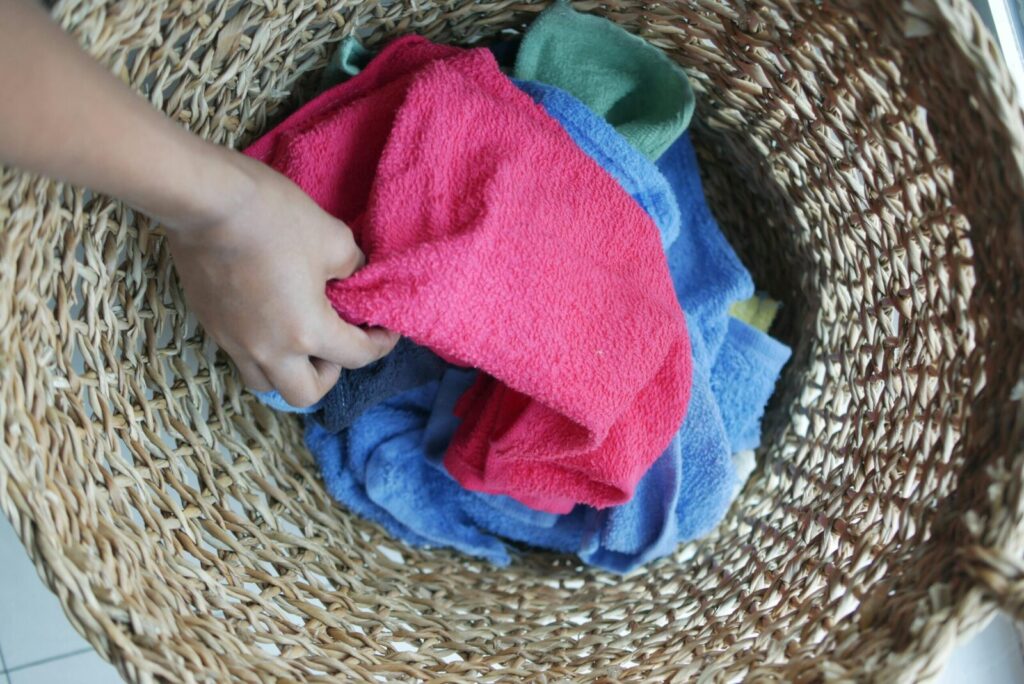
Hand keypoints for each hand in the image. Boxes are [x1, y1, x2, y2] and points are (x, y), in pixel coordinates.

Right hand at [163, 148, 398, 406]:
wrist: (206, 200)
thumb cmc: (275, 218)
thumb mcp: (334, 239)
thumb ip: (352, 267)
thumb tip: (353, 277)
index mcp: (306, 332)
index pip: (356, 357)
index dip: (380, 345)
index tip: (384, 331)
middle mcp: (268, 350)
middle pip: (305, 394)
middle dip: (329, 375)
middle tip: (336, 342)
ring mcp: (233, 341)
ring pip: (265, 382)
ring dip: (289, 371)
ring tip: (298, 338)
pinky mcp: (210, 325)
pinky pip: (241, 355)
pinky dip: (261, 350)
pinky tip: (269, 318)